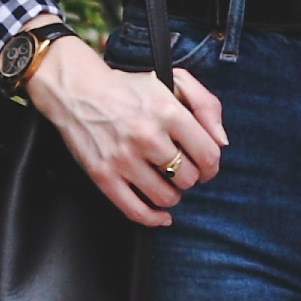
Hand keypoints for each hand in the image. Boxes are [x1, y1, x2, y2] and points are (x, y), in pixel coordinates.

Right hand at [30, 35, 225, 228]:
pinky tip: (161, 215)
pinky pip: (136, 211)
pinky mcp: (104, 175)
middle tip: (181, 169)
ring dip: (172, 194)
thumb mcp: (175, 81)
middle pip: (188, 178)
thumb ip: (207, 105)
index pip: (208, 154)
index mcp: (167, 111)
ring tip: (166, 182)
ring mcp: (123, 158)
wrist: (79, 91)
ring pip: (166, 197)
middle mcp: (146, 135)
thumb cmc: (130, 88)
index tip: (205, 165)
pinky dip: (154, 219)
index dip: (211, 165)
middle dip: (189, 177)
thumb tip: (222, 142)